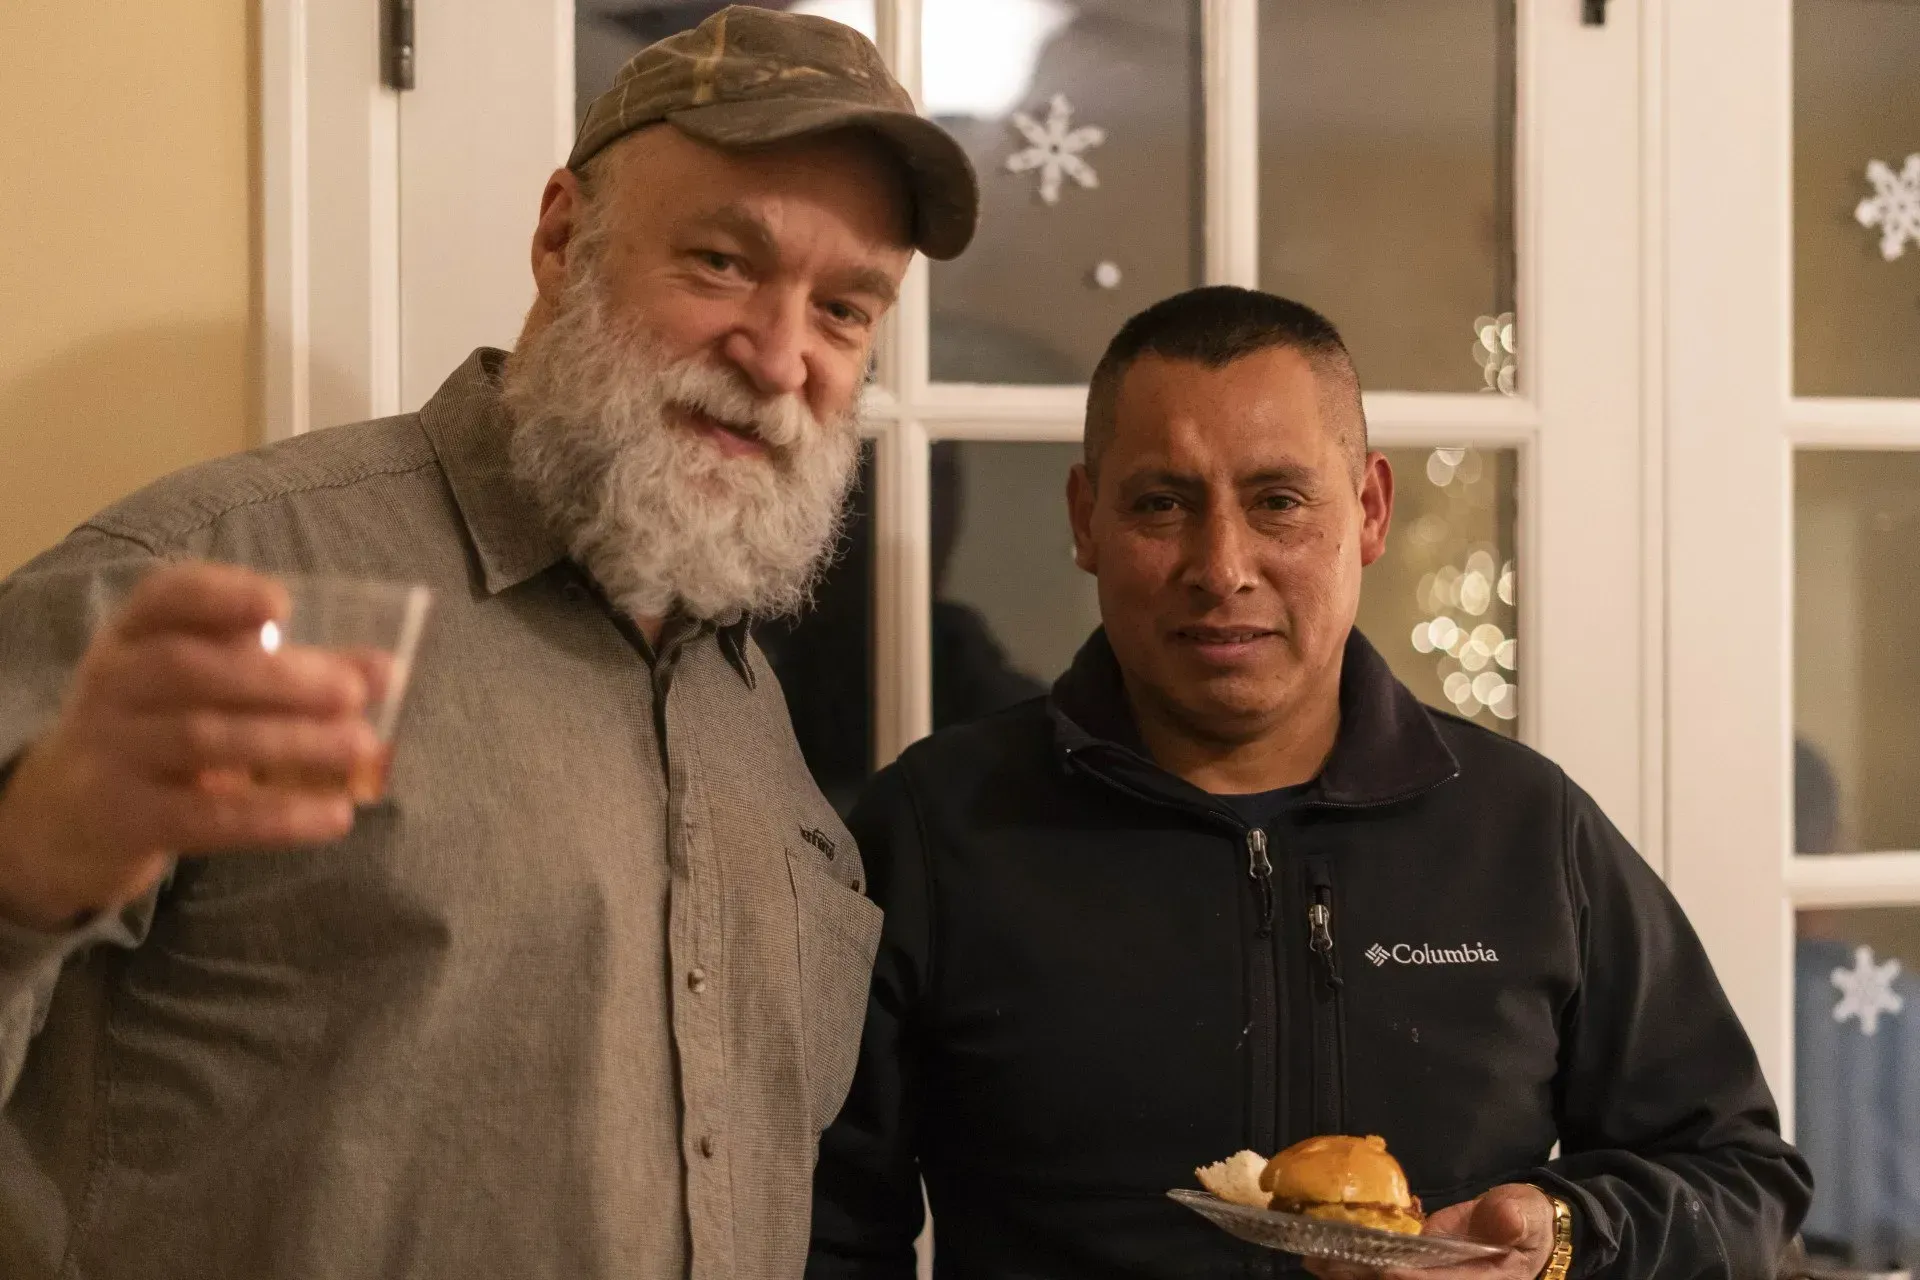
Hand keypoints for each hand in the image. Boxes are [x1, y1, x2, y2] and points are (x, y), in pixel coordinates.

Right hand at [0, 562, 381, 930]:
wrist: (68, 816)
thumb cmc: (162, 729)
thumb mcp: (209, 689)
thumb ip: (296, 671)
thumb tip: (387, 669)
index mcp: (135, 635)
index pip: (165, 598)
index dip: (222, 596)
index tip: (281, 603)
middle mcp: (112, 683)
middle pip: (189, 669)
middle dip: (278, 679)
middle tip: (353, 693)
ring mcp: (111, 751)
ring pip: (202, 740)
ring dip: (291, 742)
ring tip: (361, 747)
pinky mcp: (125, 819)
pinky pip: (204, 816)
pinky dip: (275, 817)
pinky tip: (333, 816)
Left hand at [1305, 1184, 1556, 1279]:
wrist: (1523, 1226)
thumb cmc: (1527, 1221)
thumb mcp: (1527, 1216)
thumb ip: (1515, 1218)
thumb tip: (1506, 1217)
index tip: (1386, 1271)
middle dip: (1367, 1278)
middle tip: (1328, 1264)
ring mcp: (1428, 1275)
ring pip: (1386, 1279)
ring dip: (1351, 1273)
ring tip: (1315, 1259)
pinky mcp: (1414, 1265)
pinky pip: (1383, 1267)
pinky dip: (1355, 1262)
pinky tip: (1323, 1254)